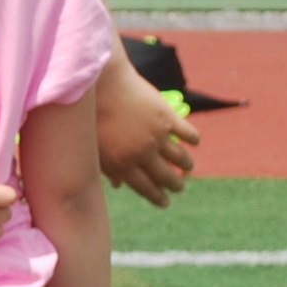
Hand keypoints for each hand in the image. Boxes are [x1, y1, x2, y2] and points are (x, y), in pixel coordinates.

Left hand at [95, 51, 196, 205]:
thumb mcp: (95, 148)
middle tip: (179, 187)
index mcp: (121, 164)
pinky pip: (188, 134)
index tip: (165, 203)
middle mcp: (141, 154)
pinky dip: (193, 140)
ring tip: (187, 168)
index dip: (157, 198)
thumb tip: (119, 185)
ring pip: (181, 159)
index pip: (145, 189)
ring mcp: (156, 136)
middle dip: (175, 185)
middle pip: (166, 177)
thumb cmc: (92, 116)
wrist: (101, 83)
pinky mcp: (168, 117)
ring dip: (186, 166)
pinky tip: (194, 142)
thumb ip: (108, 168)